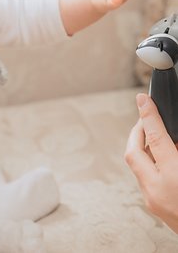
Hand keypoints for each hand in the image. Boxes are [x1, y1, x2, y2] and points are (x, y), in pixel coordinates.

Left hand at [125, 93, 177, 232]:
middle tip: (145, 117)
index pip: (156, 138)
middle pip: (133, 152)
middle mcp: (157, 190)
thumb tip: (172, 135)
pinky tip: (159, 157)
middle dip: (137, 131)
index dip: (149, 115)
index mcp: (173, 178)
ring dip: (142, 146)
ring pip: (136, 164)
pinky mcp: (152, 205)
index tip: (143, 100)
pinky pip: (143, 176)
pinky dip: (148, 162)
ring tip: (154, 135)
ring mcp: (152, 200)